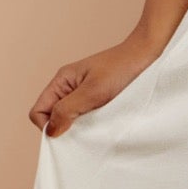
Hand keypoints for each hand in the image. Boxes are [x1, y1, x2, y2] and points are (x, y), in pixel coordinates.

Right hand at [29, 36, 160, 137]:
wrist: (148, 55)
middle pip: (52, 117)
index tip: (69, 133)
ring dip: (80, 127)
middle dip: (65, 128)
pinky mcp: (98, 99)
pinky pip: (86, 116)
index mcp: (61, 82)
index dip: (48, 126)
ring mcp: (84, 93)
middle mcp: (69, 88)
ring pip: (70, 118)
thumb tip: (50, 131)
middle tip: (86, 132)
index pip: (38, 111)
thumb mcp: (92, 92)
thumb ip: (68, 110)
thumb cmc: (121, 69)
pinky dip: (92, 123)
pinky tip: (105, 123)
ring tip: (98, 126)